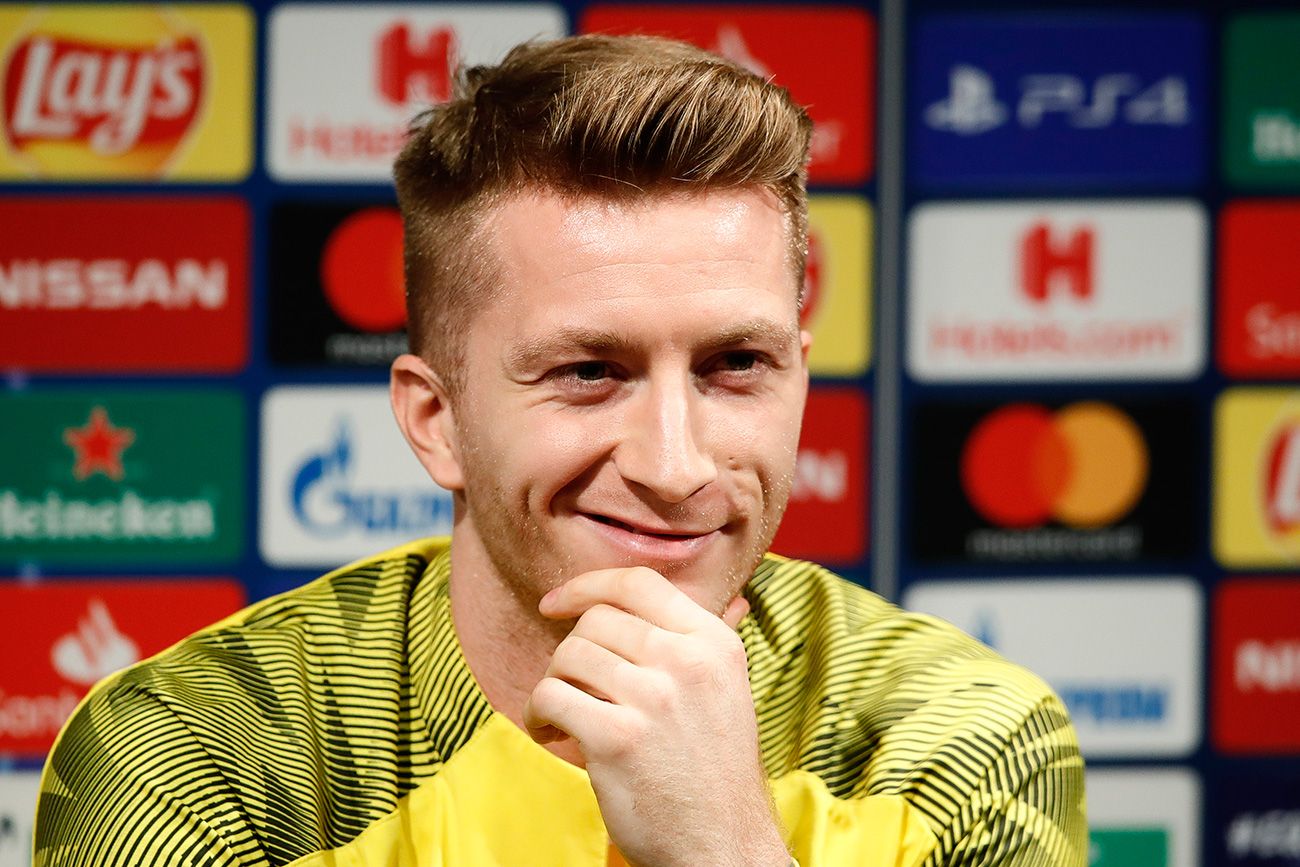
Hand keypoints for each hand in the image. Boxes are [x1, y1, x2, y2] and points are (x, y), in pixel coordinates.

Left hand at [522, 567, 788, 866]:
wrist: (722, 844)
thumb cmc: (713, 767)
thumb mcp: (724, 688)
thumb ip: (695, 639)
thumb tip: (674, 592)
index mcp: (714, 642)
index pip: (638, 582)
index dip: (587, 585)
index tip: (556, 604)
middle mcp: (687, 662)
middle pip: (595, 621)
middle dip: (571, 651)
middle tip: (573, 686)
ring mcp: (653, 698)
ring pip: (568, 656)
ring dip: (553, 684)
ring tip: (563, 714)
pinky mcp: (617, 738)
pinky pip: (550, 697)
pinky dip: (538, 714)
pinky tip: (552, 732)